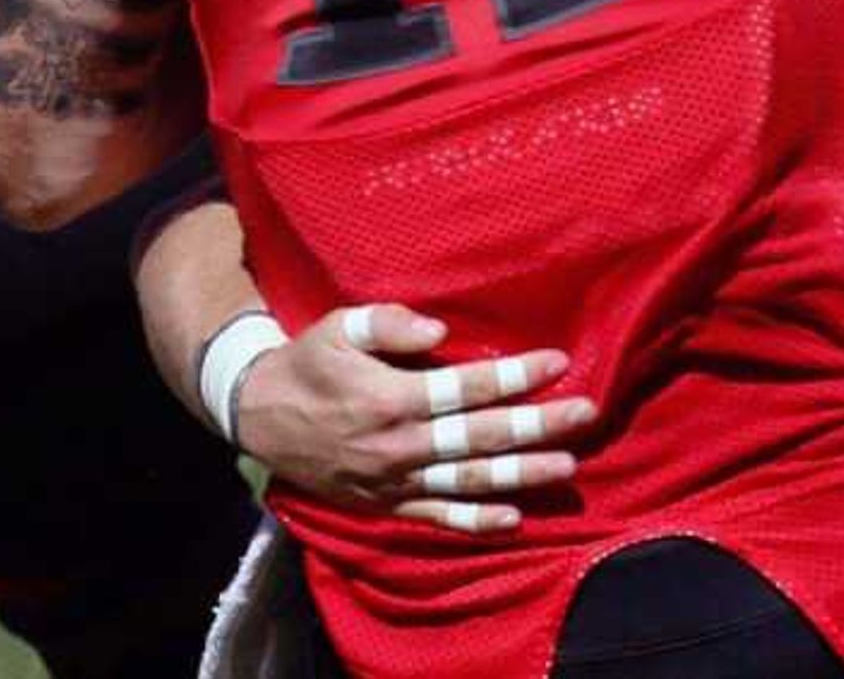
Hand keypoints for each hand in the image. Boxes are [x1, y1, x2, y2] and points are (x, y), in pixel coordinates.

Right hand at [230, 304, 595, 534]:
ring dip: (521, 475)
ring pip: (469, 481)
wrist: (257, 417)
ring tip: (567, 466)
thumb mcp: (336, 327)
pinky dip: (475, 521)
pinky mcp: (386, 504)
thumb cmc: (306, 363)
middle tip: (587, 413)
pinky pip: (437, 517)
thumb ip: (388, 322)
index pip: (468, 387)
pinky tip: (513, 519)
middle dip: (538, 425)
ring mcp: (395, 480)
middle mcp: (399, 444)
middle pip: (481, 436)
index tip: (558, 362)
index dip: (515, 376)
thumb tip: (439, 328)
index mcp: (391, 397)